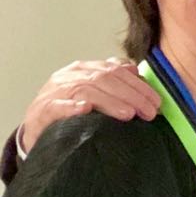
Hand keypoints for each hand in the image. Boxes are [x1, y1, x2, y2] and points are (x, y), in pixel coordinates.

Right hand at [18, 58, 159, 152]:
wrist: (37, 127)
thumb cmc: (71, 110)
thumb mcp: (95, 92)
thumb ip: (114, 81)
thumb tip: (137, 72)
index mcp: (84, 69)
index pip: (116, 71)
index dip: (139, 86)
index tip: (157, 102)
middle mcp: (69, 76)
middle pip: (105, 79)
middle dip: (132, 96)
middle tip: (149, 113)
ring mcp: (54, 92)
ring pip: (86, 90)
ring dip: (110, 102)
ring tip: (129, 115)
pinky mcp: (42, 111)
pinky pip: (56, 106)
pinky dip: (72, 107)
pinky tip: (85, 110)